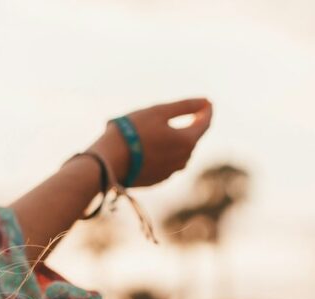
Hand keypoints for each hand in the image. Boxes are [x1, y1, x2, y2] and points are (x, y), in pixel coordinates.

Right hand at [90, 97, 213, 188]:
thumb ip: (185, 106)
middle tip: (186, 114)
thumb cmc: (132, 132)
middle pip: (191, 139)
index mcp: (187, 141)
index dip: (206, 111)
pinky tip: (148, 148)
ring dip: (175, 141)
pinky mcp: (156, 180)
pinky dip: (162, 154)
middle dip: (190, 126)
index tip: (206, 102)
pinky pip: (166, 163)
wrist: (108, 162)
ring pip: (179, 152)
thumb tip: (206, 101)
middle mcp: (184, 159)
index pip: (205, 123)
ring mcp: (170, 172)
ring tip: (161, 132)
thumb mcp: (158, 112)